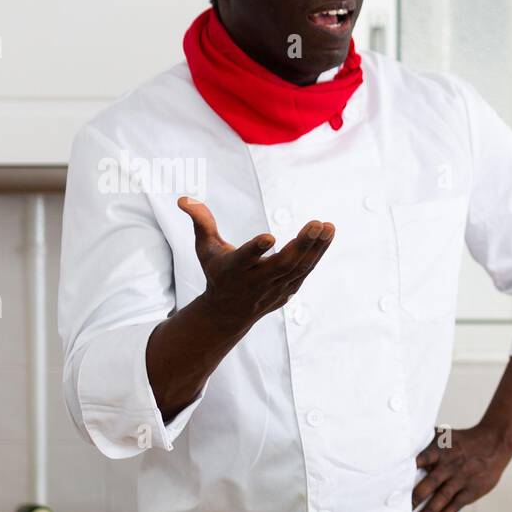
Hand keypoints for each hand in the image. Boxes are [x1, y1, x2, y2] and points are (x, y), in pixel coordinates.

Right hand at [179, 196, 333, 332]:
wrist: (229, 312)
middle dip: (301, 245)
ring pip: (299, 267)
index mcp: (231, 270)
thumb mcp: (205, 249)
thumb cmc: (217, 272)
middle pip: (281, 264)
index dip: (255, 250)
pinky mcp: (289, 290)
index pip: (244, 259)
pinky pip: (306, 269)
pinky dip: (318, 252)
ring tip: (327, 226)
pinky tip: (328, 234)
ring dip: (316, 247)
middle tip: (316, 224)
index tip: (269, 237)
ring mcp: (274, 288)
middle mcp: (255, 281)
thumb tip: (183, 198)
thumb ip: (201, 223)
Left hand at [410, 423, 511, 511]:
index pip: (423, 458)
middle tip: (403, 510)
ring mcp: (462, 478)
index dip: (410, 469)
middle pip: (431, 482)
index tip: (396, 482)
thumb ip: (425, 440)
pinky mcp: (472, 490)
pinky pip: (456, 505)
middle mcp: (451, 464)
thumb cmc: (464, 441)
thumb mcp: (445, 436)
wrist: (494, 443)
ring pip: (443, 496)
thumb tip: (402, 442)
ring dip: (429, 511)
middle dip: (416, 497)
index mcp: (441, 450)